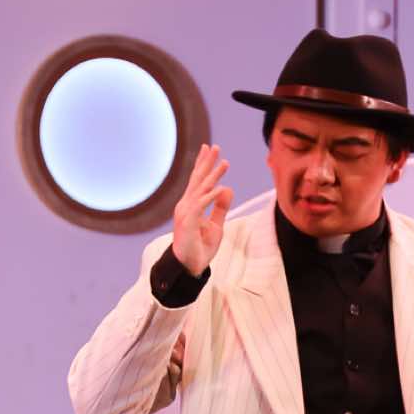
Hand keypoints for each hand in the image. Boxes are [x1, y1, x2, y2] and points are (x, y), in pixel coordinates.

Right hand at [170, 144, 231, 274]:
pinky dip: (211, 196)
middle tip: (215, 147)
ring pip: (201, 189)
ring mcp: (186, 213)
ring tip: (225, 163)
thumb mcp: (216, 225)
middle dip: (207, 162)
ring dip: (214, 176)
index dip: (203, 164)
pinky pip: (201, 205)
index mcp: (191, 205)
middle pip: (197, 180)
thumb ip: (220, 208)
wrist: (189, 267)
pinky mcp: (188, 222)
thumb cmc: (200, 247)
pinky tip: (221, 187)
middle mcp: (186, 205)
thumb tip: (227, 189)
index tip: (209, 150)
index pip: (198, 181)